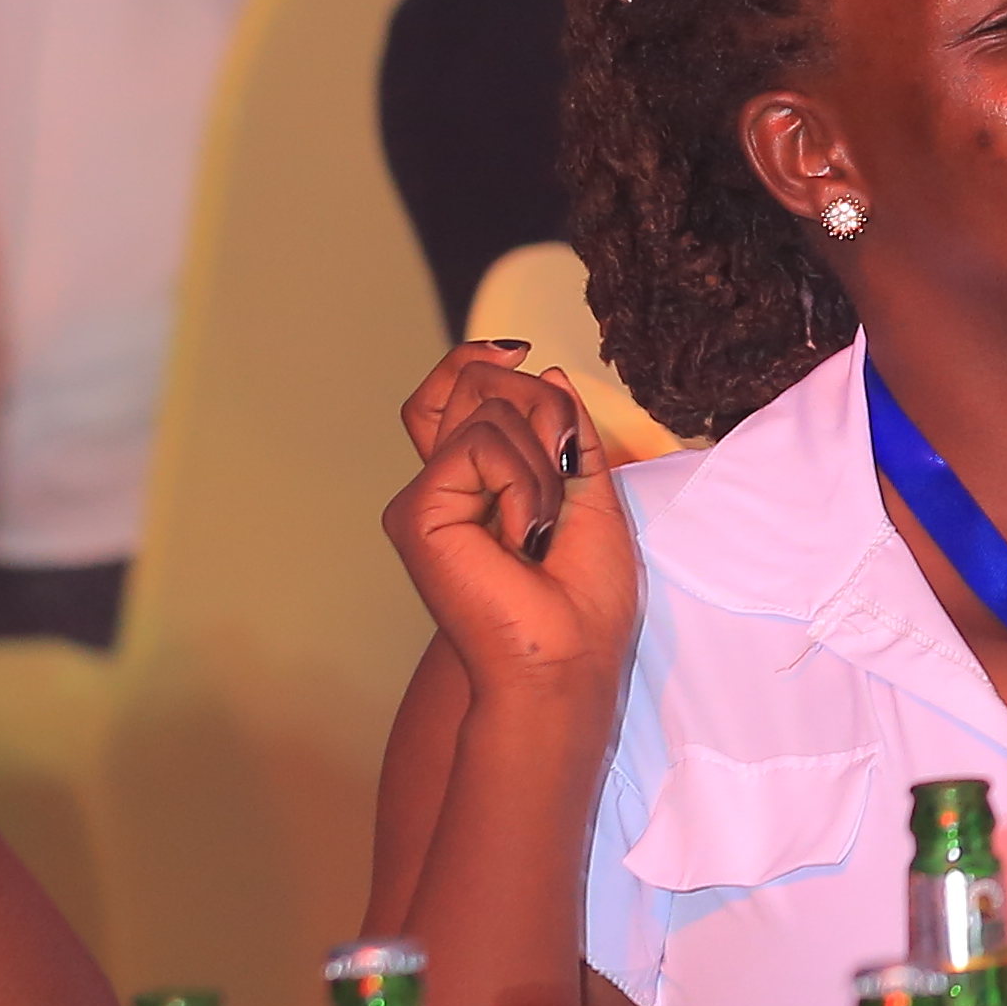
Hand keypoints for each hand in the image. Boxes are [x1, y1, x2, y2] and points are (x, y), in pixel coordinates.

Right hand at [377, 342, 639, 700]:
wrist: (567, 656)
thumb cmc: (585, 595)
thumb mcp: (590, 491)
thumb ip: (564, 431)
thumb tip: (541, 371)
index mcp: (478, 479)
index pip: (454, 389)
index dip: (476, 358)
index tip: (519, 349)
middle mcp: (444, 481)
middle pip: (481, 384)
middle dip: (548, 417)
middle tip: (560, 490)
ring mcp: (427, 495)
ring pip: (492, 408)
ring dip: (544, 466)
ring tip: (539, 531)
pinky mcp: (416, 511)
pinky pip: (484, 445)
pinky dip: (525, 486)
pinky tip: (522, 538)